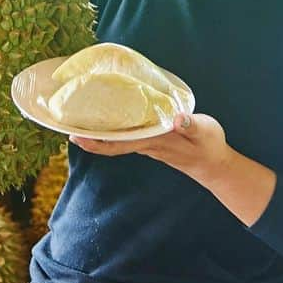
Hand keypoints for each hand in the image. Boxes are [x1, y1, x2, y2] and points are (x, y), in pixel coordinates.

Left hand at [71, 112, 276, 225]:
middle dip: (90, 138)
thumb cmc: (209, 145)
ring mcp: (148, 145)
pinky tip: (109, 121)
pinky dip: (114, 131)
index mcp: (155, 141)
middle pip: (112, 144)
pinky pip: (127, 137)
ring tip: (81, 121)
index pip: (119, 143)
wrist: (215, 164)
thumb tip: (177, 118)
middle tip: (67, 128)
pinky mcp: (152, 142)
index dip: (97, 142)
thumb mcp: (204, 131)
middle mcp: (146, 145)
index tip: (76, 137)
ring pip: (118, 141)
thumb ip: (191, 125)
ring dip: (99, 134)